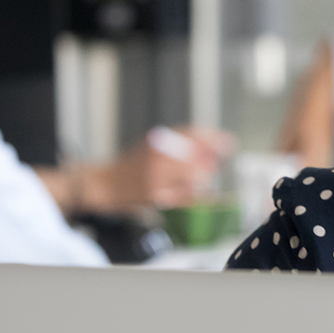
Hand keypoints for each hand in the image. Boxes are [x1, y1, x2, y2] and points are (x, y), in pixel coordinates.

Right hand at [84, 127, 233, 211]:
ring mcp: (157, 178)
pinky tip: (192, 195)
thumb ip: (178, 145)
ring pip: (194, 180)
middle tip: (210, 168)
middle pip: (197, 160)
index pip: (193, 134)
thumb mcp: (153, 147)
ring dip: (200, 182)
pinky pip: (185, 198)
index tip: (229, 144)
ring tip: (194, 182)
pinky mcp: (154, 196)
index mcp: (158, 141)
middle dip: (208, 165)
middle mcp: (158, 157)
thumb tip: (211, 149)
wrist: (104, 184)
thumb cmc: (131, 166)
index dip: (215, 139)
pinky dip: (193, 196)